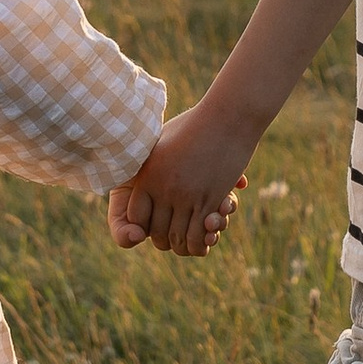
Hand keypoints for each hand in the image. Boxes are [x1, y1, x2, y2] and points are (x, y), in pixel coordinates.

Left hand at [108, 101, 254, 256]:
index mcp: (147, 175)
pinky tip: (206, 238)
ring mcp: (187, 197)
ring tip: (191, 243)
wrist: (228, 117)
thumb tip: (141, 176)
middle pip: (157, 233)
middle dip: (166, 241)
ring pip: (179, 239)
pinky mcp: (210, 201)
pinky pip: (200, 236)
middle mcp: (163, 189)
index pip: (135, 217)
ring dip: (185, 246)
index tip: (154, 225)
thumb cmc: (195, 124)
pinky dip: (202, 244)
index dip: (143, 226)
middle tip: (175, 238)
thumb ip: (150, 162)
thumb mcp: (163, 141)